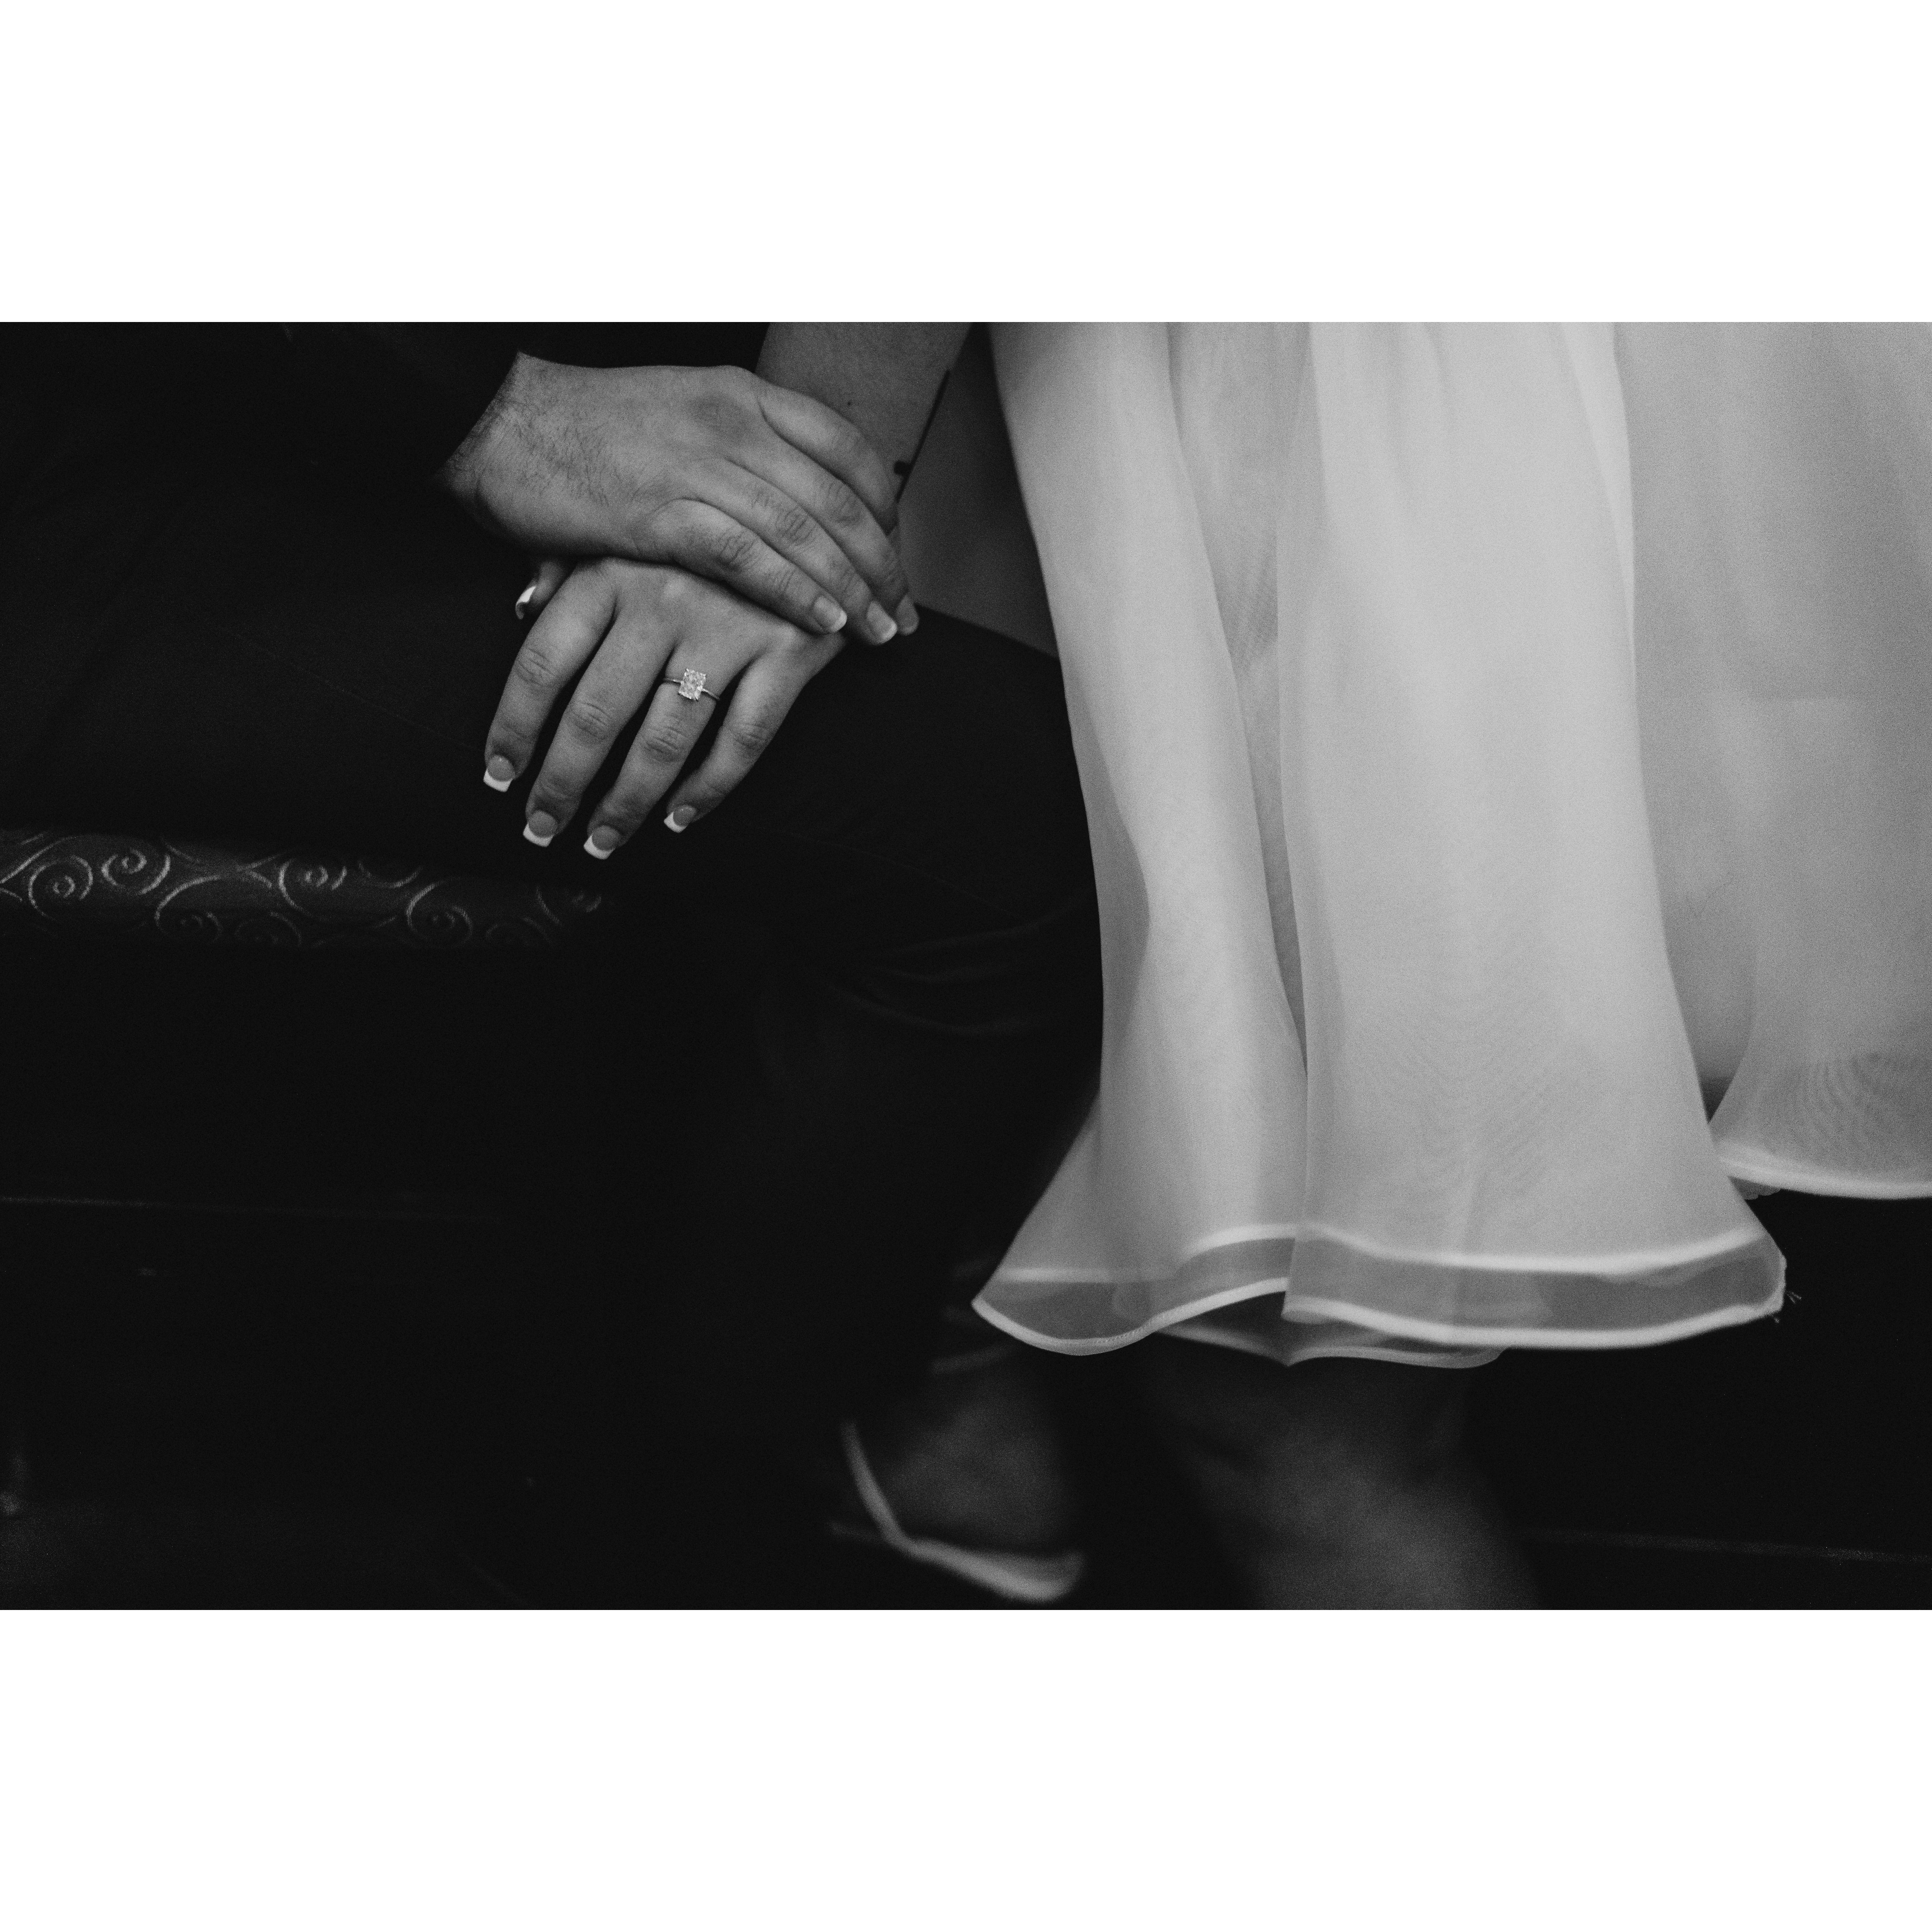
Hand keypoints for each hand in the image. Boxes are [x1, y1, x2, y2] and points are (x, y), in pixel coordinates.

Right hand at [443, 357, 918, 642]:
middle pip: (839, 498)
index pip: (845, 449)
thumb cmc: (586, 431)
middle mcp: (732, 423)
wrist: (499, 423)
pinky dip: (795, 592)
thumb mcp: (680, 416)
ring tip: (878, 633)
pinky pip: (749, 557)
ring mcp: (696, 465)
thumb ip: (738, 452)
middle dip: (883, 563)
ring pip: (804, 531)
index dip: (885, 508)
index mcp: (742, 395)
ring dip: (852, 589)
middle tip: (902, 612)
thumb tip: (787, 505)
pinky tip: (825, 623)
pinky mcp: (659, 513)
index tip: (897, 556)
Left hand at [484, 558, 849, 854]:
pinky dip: (708, 788)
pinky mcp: (789, 650)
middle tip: (542, 829)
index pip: (543, 664)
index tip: (498, 775)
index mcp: (611, 569)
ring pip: (664, 740)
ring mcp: (728, 627)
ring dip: (626, 803)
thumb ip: (571, 564)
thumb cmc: (704, 527)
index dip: (514, 728)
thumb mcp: (629, 527)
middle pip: (595, 715)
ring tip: (601, 841)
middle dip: (562, 784)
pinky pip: (742, 739)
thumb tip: (523, 610)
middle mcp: (662, 600)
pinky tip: (679, 818)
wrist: (819, 507)